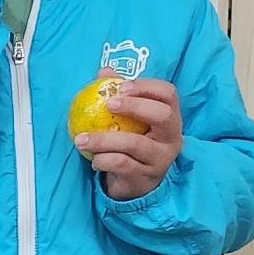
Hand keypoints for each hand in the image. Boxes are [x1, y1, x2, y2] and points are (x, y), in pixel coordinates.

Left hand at [74, 80, 181, 199]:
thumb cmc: (133, 141)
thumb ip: (120, 94)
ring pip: (135, 144)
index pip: (168, 94)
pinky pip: (122, 164)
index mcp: (170, 117)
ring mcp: (160, 159)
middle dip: (134, 106)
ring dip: (104, 139)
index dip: (147, 86)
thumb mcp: (129, 119)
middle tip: (108, 105)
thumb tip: (104, 72)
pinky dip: (103, 160)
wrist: (135, 182)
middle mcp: (171, 137)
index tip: (122, 86)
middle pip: (162, 115)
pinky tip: (93, 159)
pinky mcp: (145, 178)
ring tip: (81, 139)